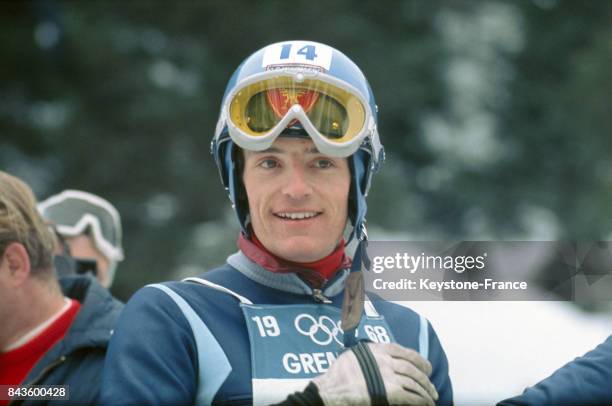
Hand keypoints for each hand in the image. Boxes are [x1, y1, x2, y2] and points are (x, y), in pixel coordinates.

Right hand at [313, 342, 438, 405]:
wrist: (332, 390)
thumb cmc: (339, 374)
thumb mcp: (354, 354)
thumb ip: (370, 353)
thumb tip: (380, 355)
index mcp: (379, 350)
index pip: (405, 352)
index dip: (419, 360)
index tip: (426, 367)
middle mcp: (387, 361)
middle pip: (413, 368)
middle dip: (426, 378)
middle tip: (432, 385)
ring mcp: (390, 377)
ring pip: (415, 382)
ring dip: (426, 391)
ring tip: (431, 397)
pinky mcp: (391, 393)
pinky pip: (412, 396)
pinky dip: (421, 400)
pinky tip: (426, 403)